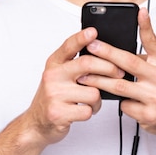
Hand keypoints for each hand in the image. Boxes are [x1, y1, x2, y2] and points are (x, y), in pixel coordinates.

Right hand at [23, 27, 125, 146]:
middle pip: (87, 64)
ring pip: (93, 92)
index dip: (81, 38)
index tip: (93, 32)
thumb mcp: (59, 75)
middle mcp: (53, 76)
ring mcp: (55, 94)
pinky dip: (91, 112)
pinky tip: (84, 110)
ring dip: (98, 99)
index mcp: (54, 63)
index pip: (69, 46)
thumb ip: (74, 64)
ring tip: (91, 101)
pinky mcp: (59, 113)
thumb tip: (102, 53)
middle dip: (108, 68)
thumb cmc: (53, 97)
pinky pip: (88, 110)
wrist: (36, 123)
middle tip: (118, 72)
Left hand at [78, 8, 155, 141]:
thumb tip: (122, 43)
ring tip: (83, 75)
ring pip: (119, 85)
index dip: (146, 26)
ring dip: (98, 80)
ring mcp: (155, 97)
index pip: (153, 42)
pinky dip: (116, 101)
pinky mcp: (147, 114)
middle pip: (129, 62)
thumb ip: (147, 57)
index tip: (140, 12)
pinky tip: (111, 99)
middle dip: (106, 53)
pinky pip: (123, 104)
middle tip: (91, 46)